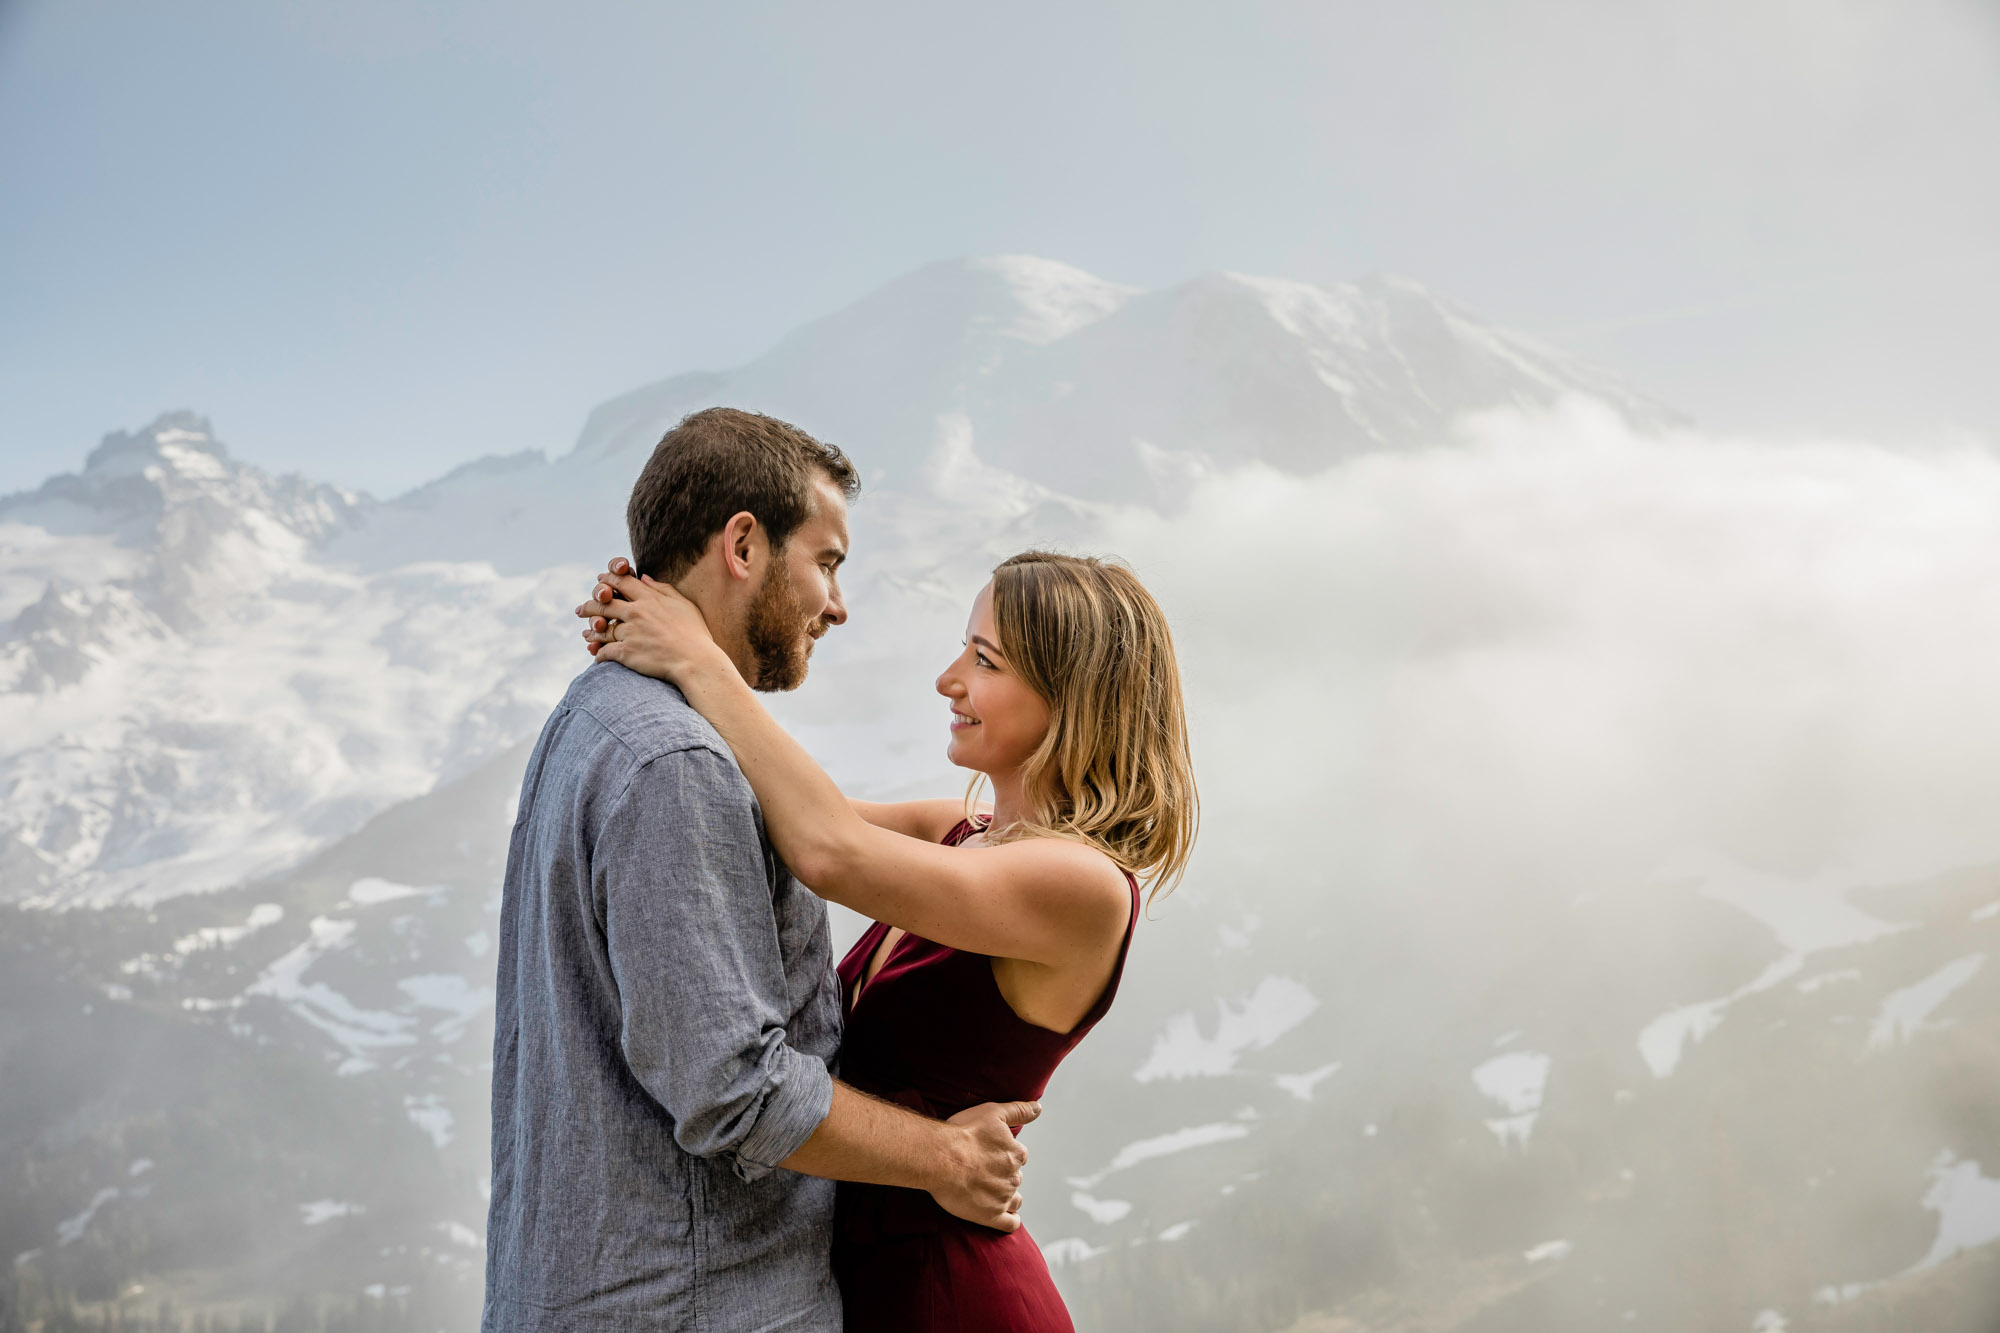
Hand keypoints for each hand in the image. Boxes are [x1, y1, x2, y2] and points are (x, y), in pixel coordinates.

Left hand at [576, 557, 726, 685]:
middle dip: (590, 605)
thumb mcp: (683, 605)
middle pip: (604, 603)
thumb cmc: (695, 634)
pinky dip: (599, 654)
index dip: (608, 579)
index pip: (621, 581)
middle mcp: (636, 612)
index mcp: (649, 598)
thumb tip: (644, 578)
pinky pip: (605, 651)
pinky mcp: (626, 652)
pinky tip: (597, 656)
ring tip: (586, 635)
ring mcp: (630, 632)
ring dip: (592, 631)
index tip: (601, 582)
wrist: (696, 662)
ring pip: (601, 628)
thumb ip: (662, 589)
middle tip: (582, 610)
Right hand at [929, 1100, 1037, 1231]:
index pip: (1018, 1156)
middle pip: (1015, 1178)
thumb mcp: (993, 1113)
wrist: (941, 1158)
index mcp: (1016, 1154)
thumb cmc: (963, 1133)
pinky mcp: (991, 1216)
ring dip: (1006, 1196)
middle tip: (983, 1172)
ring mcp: (1003, 1198)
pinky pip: (1009, 1224)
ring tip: (989, 1193)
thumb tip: (1038, 1108)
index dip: (1004, 1154)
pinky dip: (1010, 1221)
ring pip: (1014, 1199)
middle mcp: (1013, 1177)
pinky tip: (1005, 1217)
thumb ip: (1019, 1110)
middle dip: (1003, 1175)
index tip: (990, 1154)